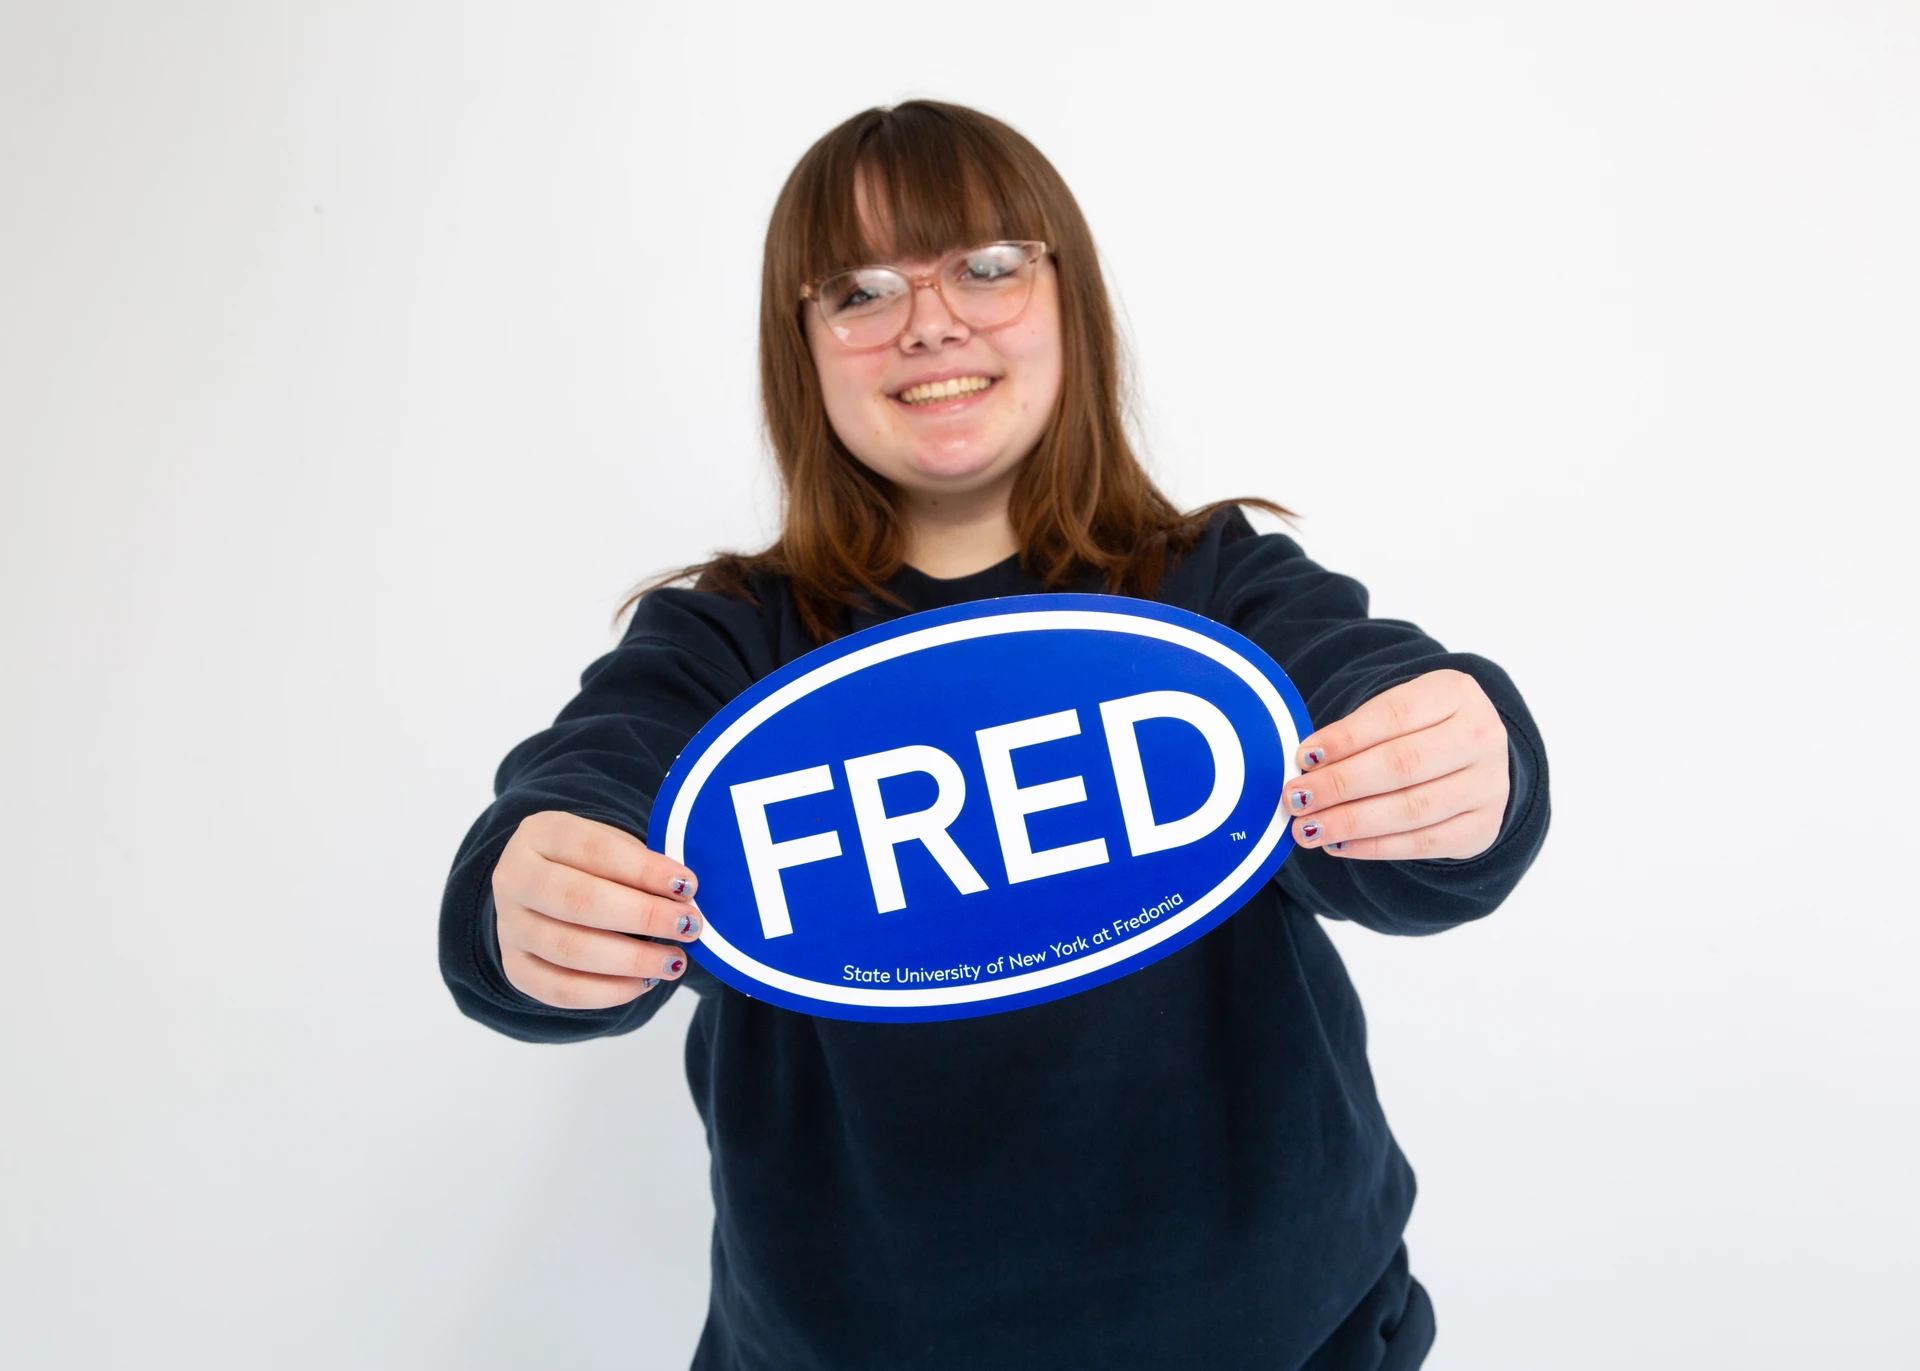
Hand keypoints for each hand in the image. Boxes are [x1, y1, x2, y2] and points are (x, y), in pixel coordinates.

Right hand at [492, 811, 701, 1008]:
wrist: (541, 888)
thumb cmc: (590, 865)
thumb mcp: (611, 846)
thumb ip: (641, 865)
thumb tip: (684, 897)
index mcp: (540, 833)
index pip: (595, 850)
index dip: (645, 870)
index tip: (687, 886)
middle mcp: (514, 878)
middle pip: (579, 901)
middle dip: (643, 916)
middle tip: (688, 925)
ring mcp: (509, 926)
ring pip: (570, 950)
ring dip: (631, 960)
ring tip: (674, 961)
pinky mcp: (515, 967)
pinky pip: (560, 990)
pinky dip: (608, 992)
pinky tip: (644, 982)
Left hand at [1286, 669, 1508, 860]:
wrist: (1471, 760)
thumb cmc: (1419, 731)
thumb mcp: (1396, 713)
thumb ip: (1357, 733)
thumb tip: (1305, 766)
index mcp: (1456, 693)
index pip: (1394, 715)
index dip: (1345, 738)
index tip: (1303, 757)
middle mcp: (1482, 736)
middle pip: (1402, 764)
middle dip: (1341, 784)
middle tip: (1297, 798)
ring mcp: (1489, 785)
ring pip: (1413, 808)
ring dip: (1352, 821)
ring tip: (1309, 828)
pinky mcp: (1484, 827)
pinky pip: (1424, 843)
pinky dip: (1375, 846)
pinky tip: (1339, 844)